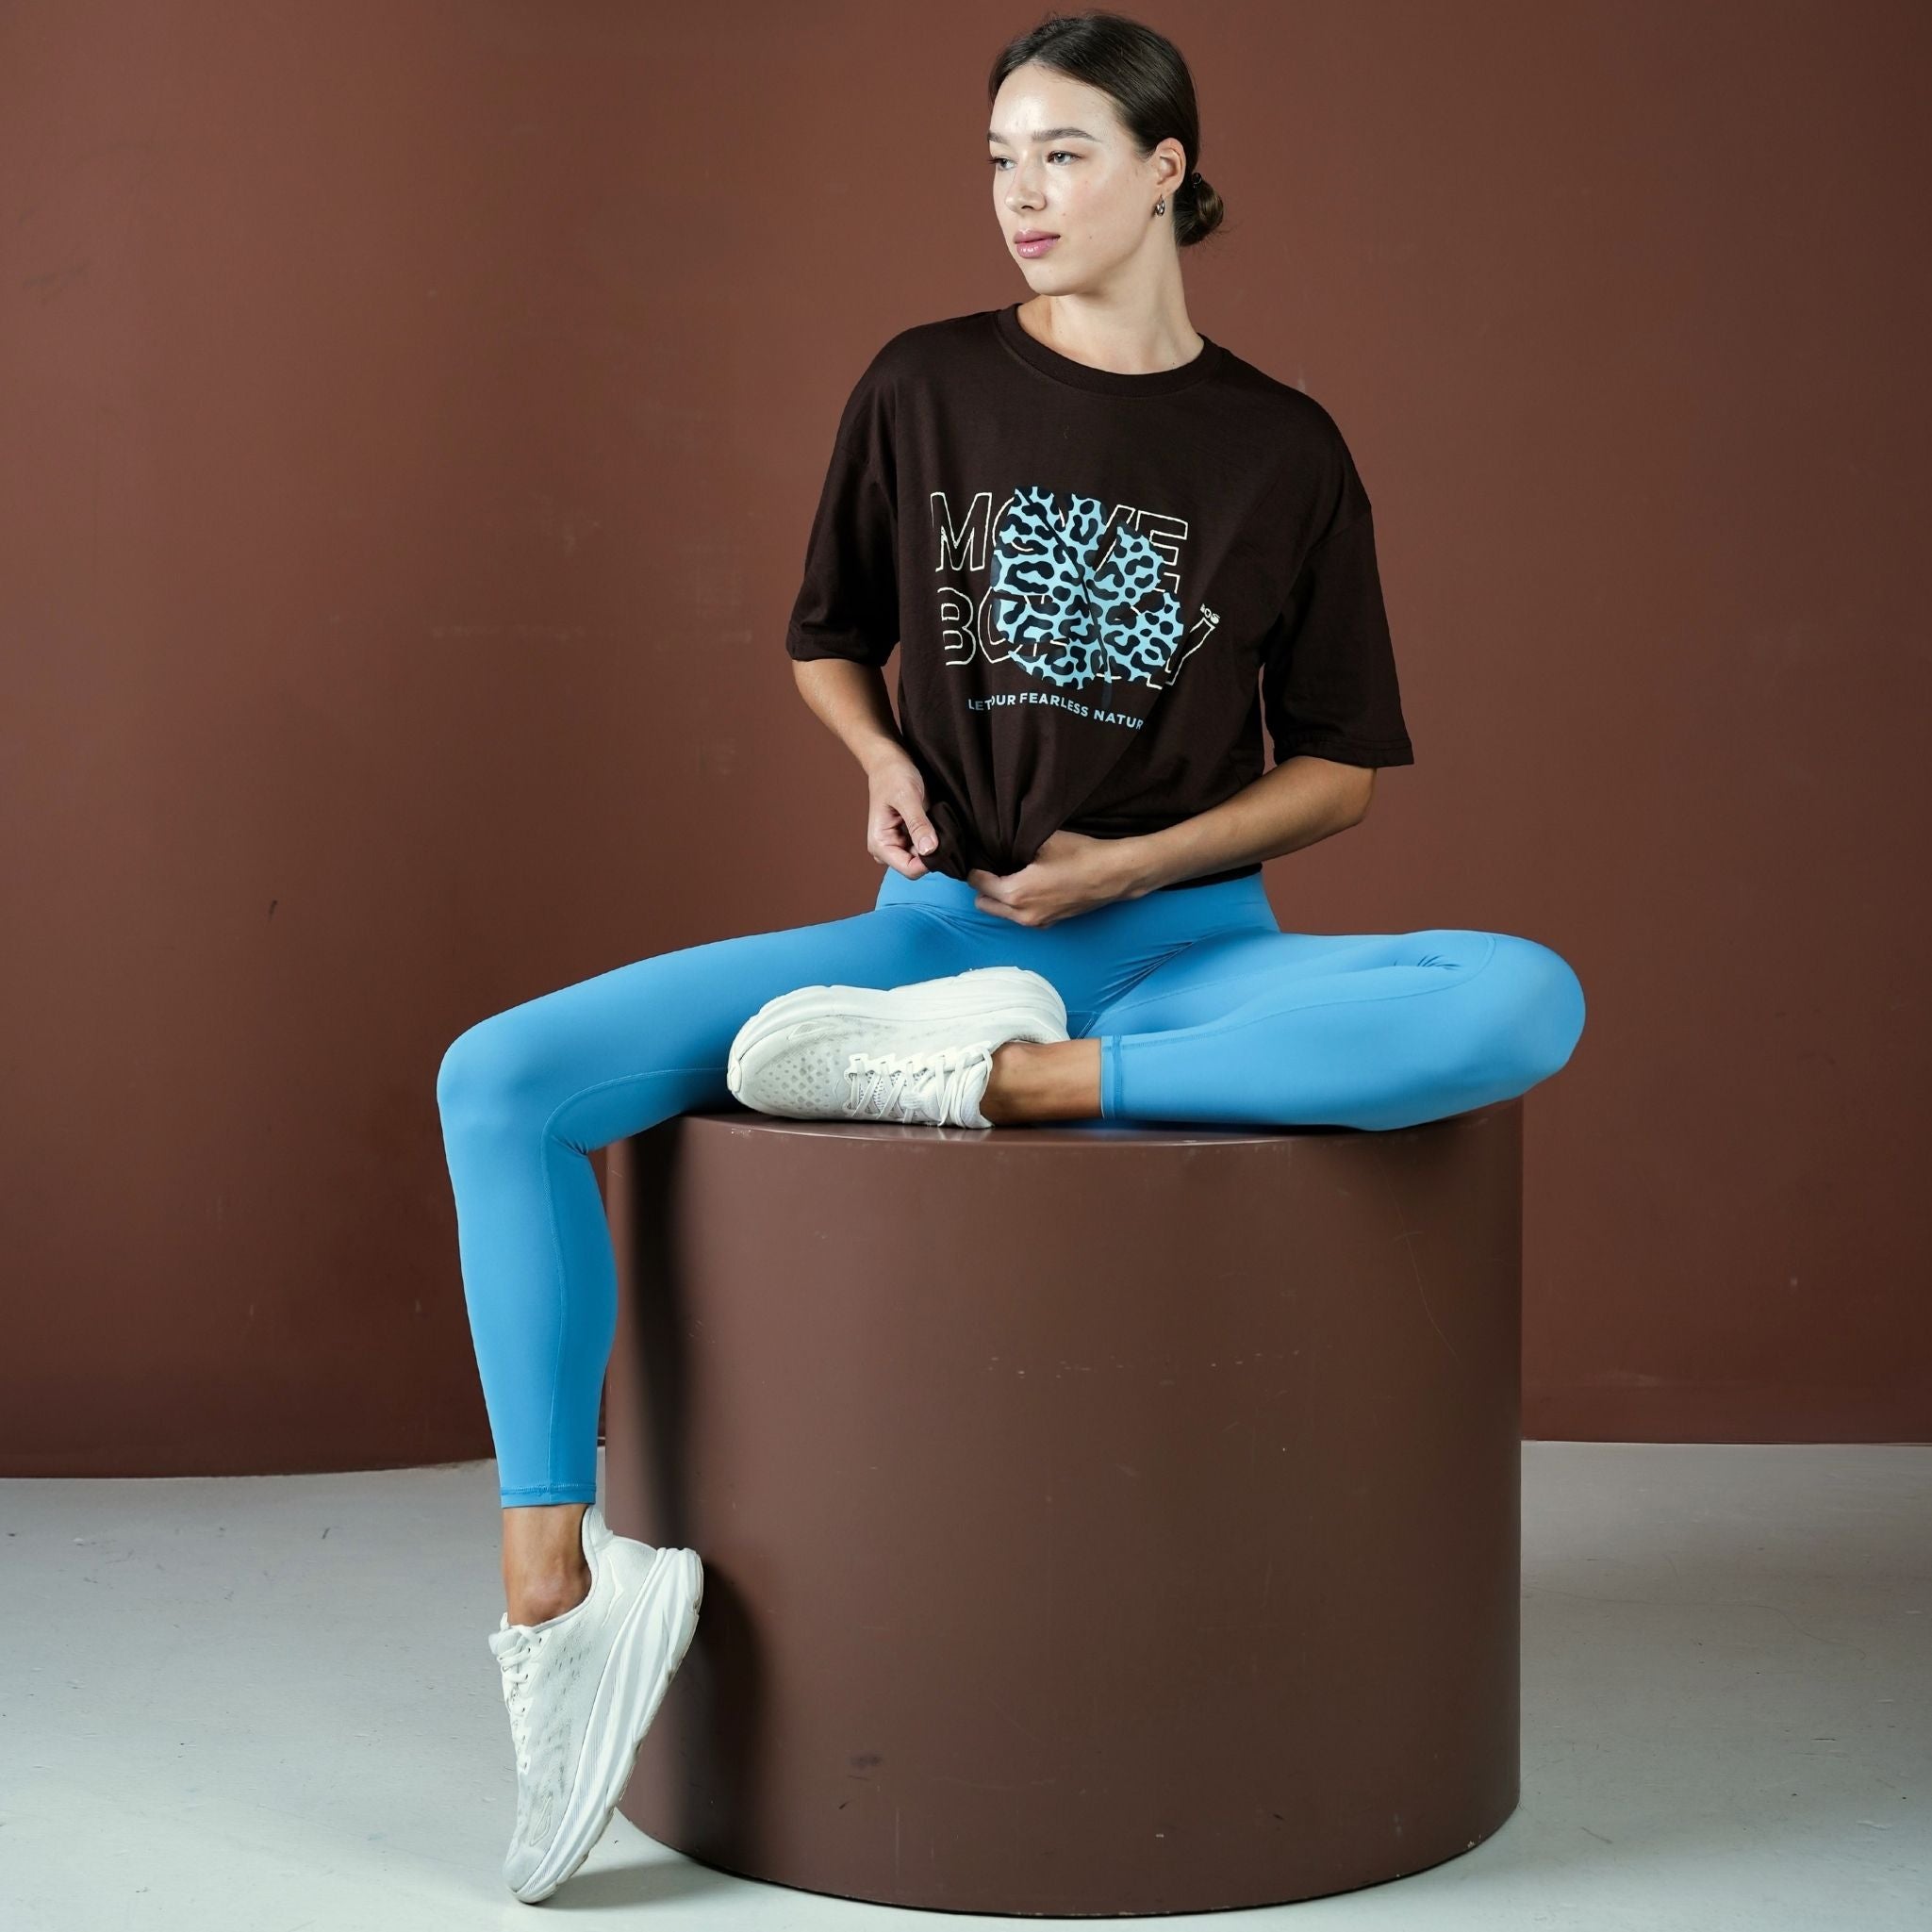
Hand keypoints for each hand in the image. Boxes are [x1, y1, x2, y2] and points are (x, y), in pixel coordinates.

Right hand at [866, 754, 940, 875]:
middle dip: (933, 852)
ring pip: (925, 859)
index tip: (943, 842)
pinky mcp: (909, 839)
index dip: (929, 861)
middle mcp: (887, 849)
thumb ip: (918, 824)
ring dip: (935, 845)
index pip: (910, 870)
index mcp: (880, 845)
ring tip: (937, 821)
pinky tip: (936, 822)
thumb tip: (929, 850)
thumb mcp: (907, 798)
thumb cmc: (894, 776)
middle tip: (941, 827)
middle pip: (918, 867)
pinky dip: (936, 839)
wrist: (891, 762)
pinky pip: (927, 848)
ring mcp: (899, 845)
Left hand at [966, 829, 1143, 926]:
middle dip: (982, 885)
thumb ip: (1012, 844)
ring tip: (1010, 874)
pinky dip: (1016, 904)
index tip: (979, 854)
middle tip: (992, 865)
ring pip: (1001, 912)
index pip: (977, 882)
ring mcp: (1036, 922)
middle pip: (983, 903)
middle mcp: (1021, 914)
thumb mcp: (1042, 841)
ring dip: (999, 896)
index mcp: (1015, 893)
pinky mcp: (1050, 923)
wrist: (1114, 875)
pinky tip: (1029, 884)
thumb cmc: (1080, 855)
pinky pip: (1020, 916)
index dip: (974, 866)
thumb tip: (993, 840)